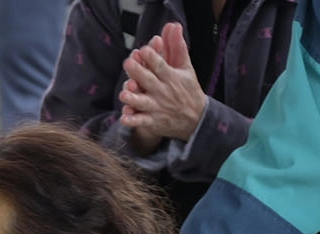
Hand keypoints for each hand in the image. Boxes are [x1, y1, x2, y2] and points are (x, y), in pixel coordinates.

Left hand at [120, 22, 208, 142]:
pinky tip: (124, 118)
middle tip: (128, 63)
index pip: (161, 66)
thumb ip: (178, 48)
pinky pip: (141, 122)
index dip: (152, 57)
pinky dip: (133, 121)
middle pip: (149, 81)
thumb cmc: (187, 89)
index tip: (143, 49)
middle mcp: (163, 92)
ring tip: (124, 93)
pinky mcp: (153, 121)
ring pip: (143, 102)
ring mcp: (157, 107)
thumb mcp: (186, 68)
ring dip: (134, 98)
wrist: (195, 117)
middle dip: (138, 72)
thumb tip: (175, 26)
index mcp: (171, 77)